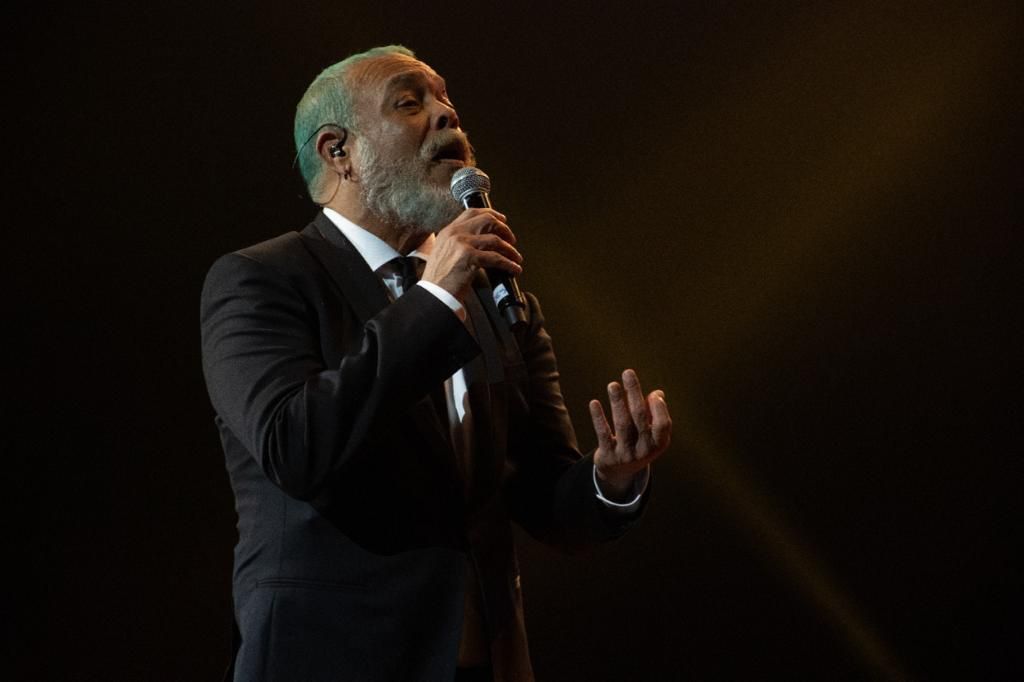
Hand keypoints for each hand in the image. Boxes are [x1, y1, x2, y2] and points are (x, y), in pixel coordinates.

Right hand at [421, 208, 522, 299]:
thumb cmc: (439, 279)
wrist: (433, 294)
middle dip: (504, 229)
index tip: (502, 220)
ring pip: (495, 239)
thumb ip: (459, 243)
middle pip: (487, 220)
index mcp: (448, 231)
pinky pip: (496, 258)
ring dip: (510, 249)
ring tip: (515, 257)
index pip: (472, 212)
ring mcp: (461, 244)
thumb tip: (483, 241)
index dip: (491, 214)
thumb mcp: (444, 253)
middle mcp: (454, 233)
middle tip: (511, 240)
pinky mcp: (469, 257)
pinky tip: (513, 268)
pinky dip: (508, 264)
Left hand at [589, 369, 671, 498]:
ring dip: (617, 402)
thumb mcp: (651, 433)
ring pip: (622, 424)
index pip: (663, 424)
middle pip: (640, 417)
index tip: (652, 394)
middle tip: (628, 373)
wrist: (620, 473)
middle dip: (634, 393)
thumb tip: (657, 394)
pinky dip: (599, 418)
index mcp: (659, 443)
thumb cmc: (638, 443)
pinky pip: (603, 434)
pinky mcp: (608, 455)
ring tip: (612, 385)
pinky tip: (594, 403)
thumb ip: (655, 413)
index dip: (659, 408)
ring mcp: (626, 454)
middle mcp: (644, 450)